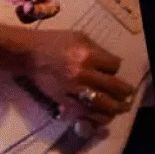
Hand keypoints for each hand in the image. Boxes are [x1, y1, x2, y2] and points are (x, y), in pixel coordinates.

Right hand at [0, 26, 136, 123]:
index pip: (114, 65)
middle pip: (116, 87)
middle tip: (127, 92)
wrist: (27, 55)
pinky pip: (88, 114)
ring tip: (121, 107)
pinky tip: (104, 115)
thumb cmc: (52, 42)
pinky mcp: (66, 102)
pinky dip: (99, 116)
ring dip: (117, 107)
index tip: (111, 68)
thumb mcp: (77, 36)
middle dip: (125, 91)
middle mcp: (84, 74)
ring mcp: (75, 90)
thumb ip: (96, 49)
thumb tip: (111, 62)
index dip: (115, 67)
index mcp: (88, 55)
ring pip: (105, 105)